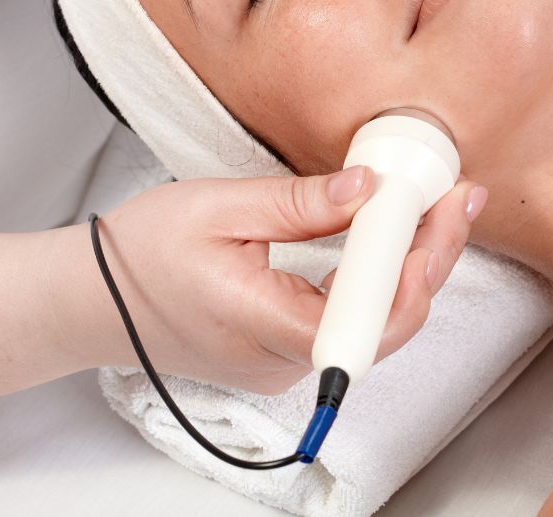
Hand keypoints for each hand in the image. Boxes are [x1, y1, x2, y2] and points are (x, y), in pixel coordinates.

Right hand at [64, 168, 486, 394]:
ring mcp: (284, 363)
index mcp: (264, 324)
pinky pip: (347, 321)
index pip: (368, 318)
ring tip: (434, 213)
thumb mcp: (221, 207)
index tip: (443, 211)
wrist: (97, 297)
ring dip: (409, 268)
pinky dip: (376, 280)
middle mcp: (283, 360)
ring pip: (372, 326)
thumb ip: (300, 204)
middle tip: (456, 201)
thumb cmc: (145, 251)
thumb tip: (367, 190)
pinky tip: (390, 240)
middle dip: (431, 259)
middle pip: (385, 325)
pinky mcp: (281, 351)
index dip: (419, 267)